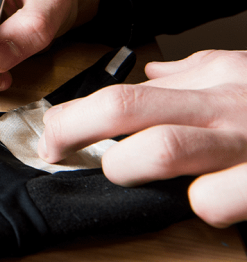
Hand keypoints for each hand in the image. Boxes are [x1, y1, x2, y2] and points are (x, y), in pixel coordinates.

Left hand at [39, 50, 246, 226]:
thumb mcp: (238, 75)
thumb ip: (191, 75)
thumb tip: (151, 73)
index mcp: (208, 82)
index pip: (121, 93)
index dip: (72, 116)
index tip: (50, 133)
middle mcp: (218, 106)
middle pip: (124, 108)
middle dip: (74, 130)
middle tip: (56, 150)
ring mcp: (240, 144)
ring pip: (160, 149)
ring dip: (127, 166)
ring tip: (125, 172)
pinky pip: (212, 200)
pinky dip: (197, 204)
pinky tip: (196, 200)